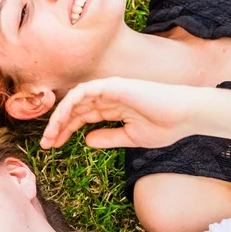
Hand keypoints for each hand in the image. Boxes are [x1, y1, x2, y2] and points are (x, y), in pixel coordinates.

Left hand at [40, 77, 196, 149]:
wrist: (185, 117)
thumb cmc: (165, 127)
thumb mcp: (130, 138)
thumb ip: (107, 138)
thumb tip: (86, 142)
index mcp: (112, 108)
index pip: (80, 117)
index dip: (65, 130)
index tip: (53, 146)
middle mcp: (107, 97)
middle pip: (73, 110)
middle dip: (57, 126)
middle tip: (45, 144)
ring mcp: (109, 90)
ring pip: (74, 100)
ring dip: (59, 117)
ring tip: (50, 136)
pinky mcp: (113, 85)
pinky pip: (83, 92)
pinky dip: (70, 105)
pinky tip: (62, 121)